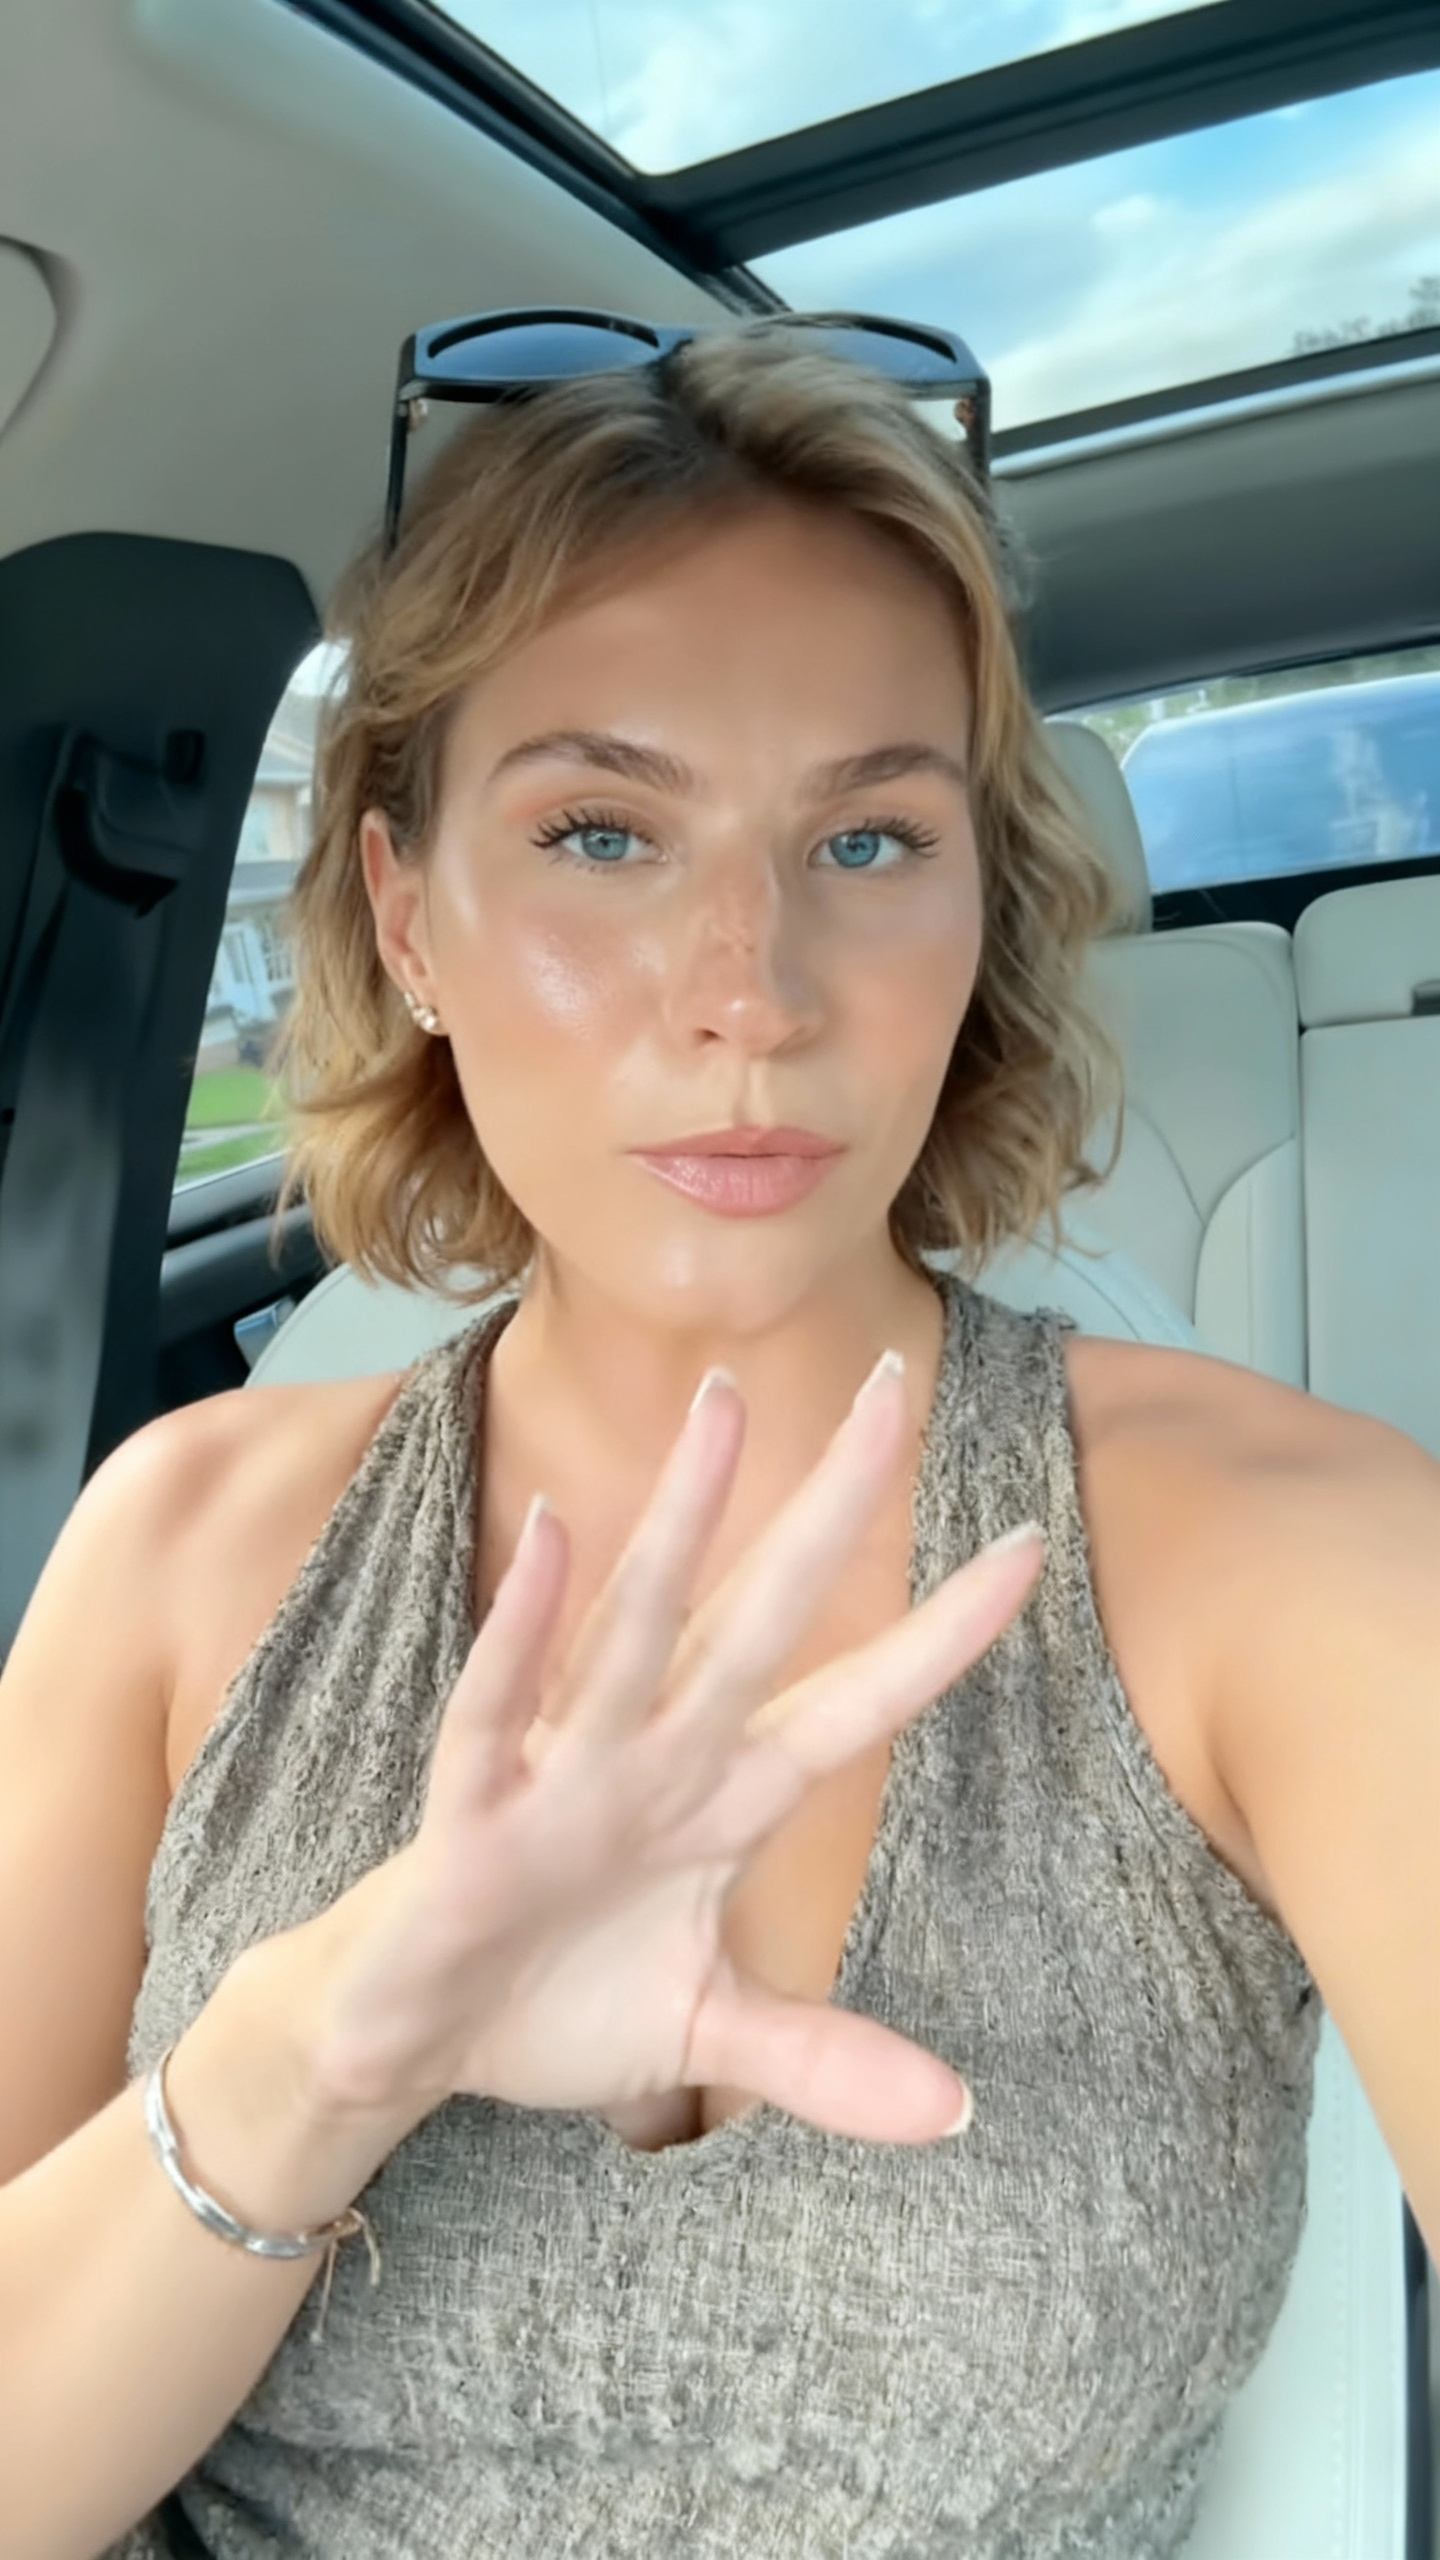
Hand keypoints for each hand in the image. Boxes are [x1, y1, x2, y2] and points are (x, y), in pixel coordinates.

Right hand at [306, 1353, 1042, 2145]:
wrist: (405, 2043)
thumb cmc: (555, 2001)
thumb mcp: (706, 2035)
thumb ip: (822, 2060)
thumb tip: (956, 2112)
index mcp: (722, 1800)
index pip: (853, 1703)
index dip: (939, 1636)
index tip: (1029, 1549)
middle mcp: (657, 1758)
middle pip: (763, 1615)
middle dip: (828, 1506)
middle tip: (894, 1383)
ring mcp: (566, 1771)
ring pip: (640, 1623)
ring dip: (683, 1517)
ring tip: (727, 1404)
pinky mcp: (472, 1809)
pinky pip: (502, 1705)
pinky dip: (524, 1627)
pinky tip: (554, 1535)